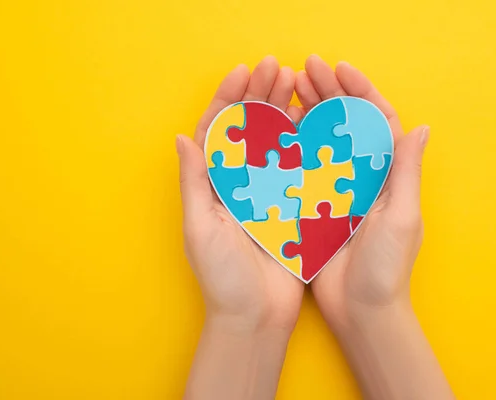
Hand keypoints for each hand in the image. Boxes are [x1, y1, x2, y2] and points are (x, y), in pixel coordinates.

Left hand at [176, 56, 303, 334]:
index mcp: (213, 186)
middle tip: (276, 69)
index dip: (228, 100)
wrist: (256, 316)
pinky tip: (313, 120)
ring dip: (284, 111)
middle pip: (249, 130)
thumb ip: (194, 184)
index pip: (218, 132)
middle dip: (260, 96)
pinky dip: (304, 143)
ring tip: (296, 84)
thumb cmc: (222, 278)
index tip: (243, 75)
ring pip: (275, 142)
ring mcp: (268, 192)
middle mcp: (240, 184)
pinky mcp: (293, 206)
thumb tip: (182, 138)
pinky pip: (298, 168)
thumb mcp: (199, 229)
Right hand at [294, 56, 453, 399]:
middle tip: (306, 69)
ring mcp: (338, 191)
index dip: (361, 92)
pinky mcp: (316, 206)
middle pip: (347, 125)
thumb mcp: (401, 217)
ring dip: (309, 113)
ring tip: (289, 89)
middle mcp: (364, 178)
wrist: (361, 311)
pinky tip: (277, 128)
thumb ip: (406, 172)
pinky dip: (293, 146)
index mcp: (389, 176)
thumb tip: (420, 126)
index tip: (339, 70)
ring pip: (323, 141)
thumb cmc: (387, 269)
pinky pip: (304, 168)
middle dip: (329, 93)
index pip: (378, 122)